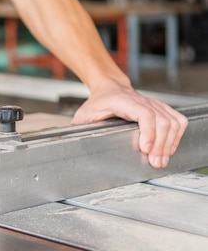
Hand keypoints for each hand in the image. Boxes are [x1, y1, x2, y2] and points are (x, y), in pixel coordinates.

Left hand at [72, 81, 187, 167]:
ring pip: (172, 121)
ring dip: (170, 142)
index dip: (148, 132)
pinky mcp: (162, 108)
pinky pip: (178, 120)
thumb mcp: (84, 114)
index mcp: (123, 102)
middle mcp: (142, 101)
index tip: (146, 149)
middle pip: (161, 121)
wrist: (109, 88)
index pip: (144, 113)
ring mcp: (154, 104)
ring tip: (161, 159)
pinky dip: (177, 135)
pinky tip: (169, 147)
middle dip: (161, 144)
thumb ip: (80, 128)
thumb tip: (73, 143)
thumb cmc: (97, 102)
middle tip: (155, 162)